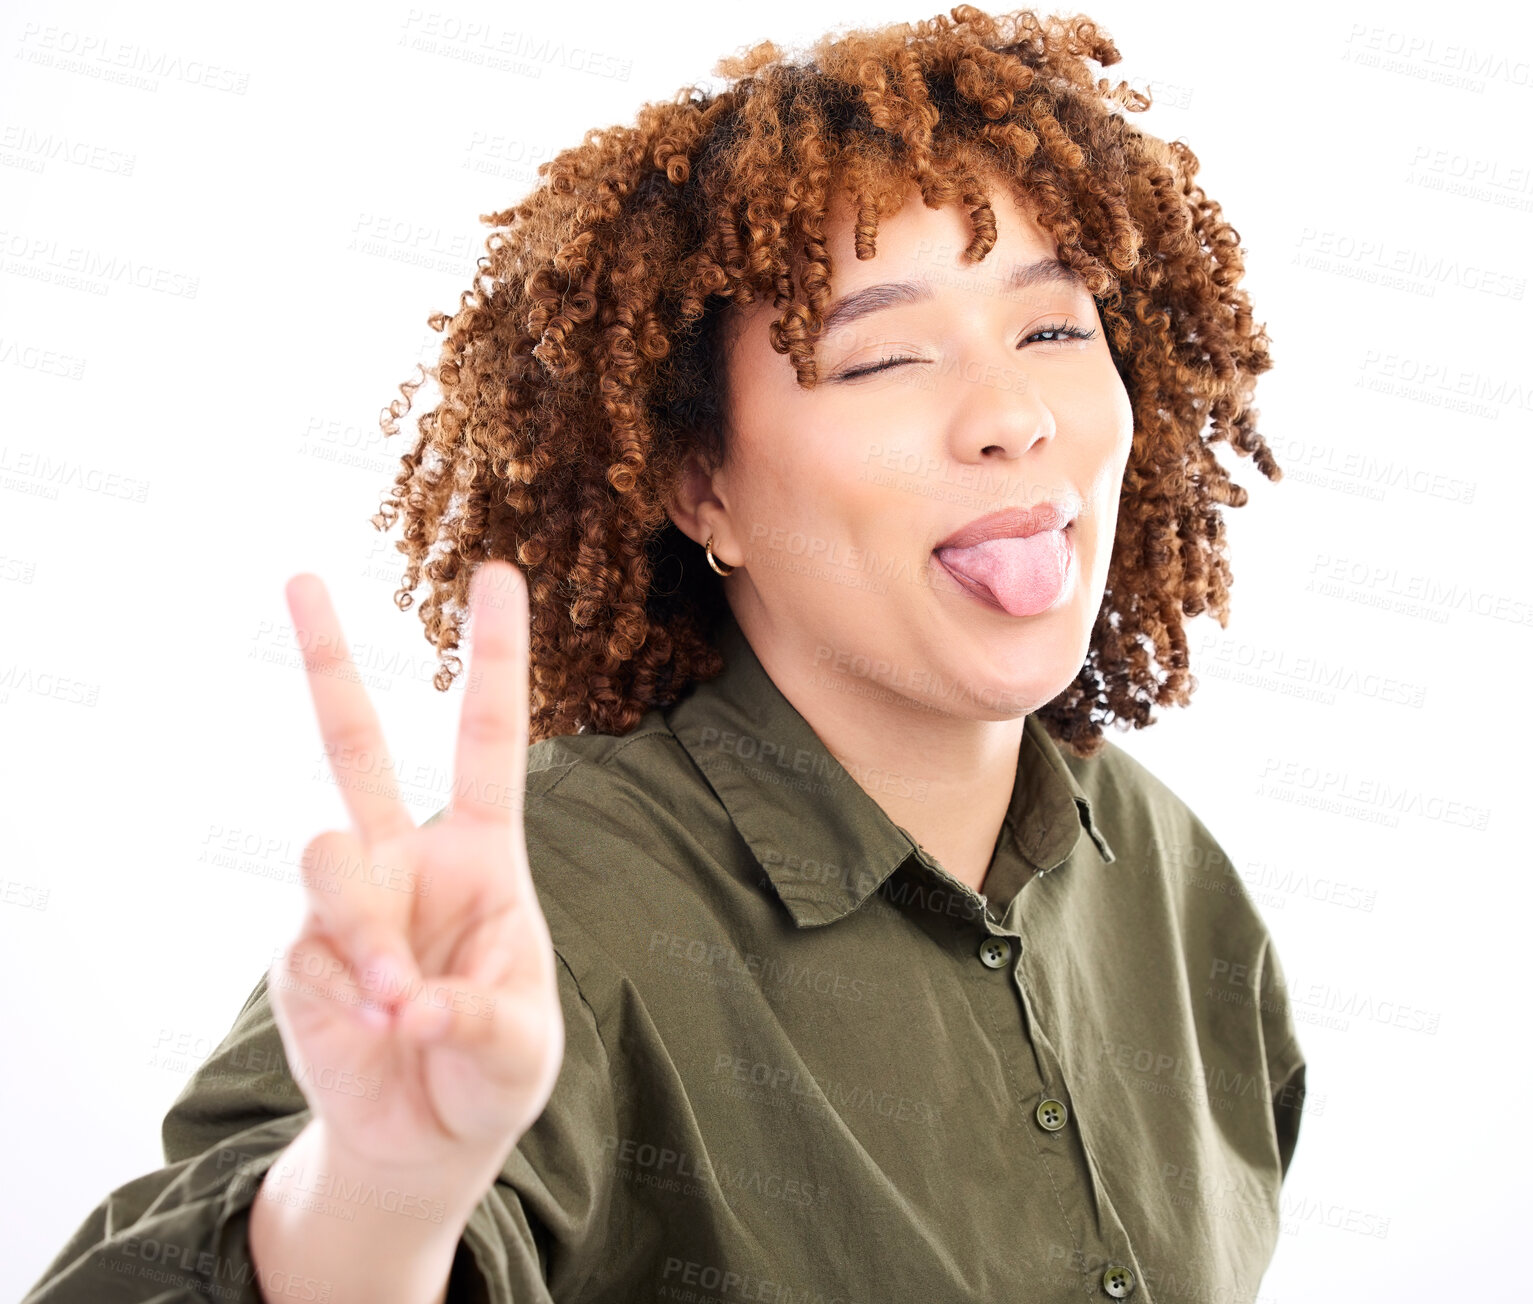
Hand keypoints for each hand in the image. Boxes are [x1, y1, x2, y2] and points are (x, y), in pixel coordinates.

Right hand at [267, 560, 563, 1176]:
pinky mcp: (302, 952)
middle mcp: (406, 858)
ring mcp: (347, 901)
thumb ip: (477, 1013)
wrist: (426, 1137)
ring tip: (400, 1004)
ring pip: (329, 855)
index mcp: (481, 853)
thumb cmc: (494, 1068)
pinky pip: (313, 946)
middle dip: (327, 660)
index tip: (496, 574)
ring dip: (368, 930)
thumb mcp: (520, 1044)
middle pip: (353, 744)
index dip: (495, 658)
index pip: (487, 740)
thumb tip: (406, 999)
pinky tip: (376, 1027)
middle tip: (299, 576)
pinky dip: (351, 990)